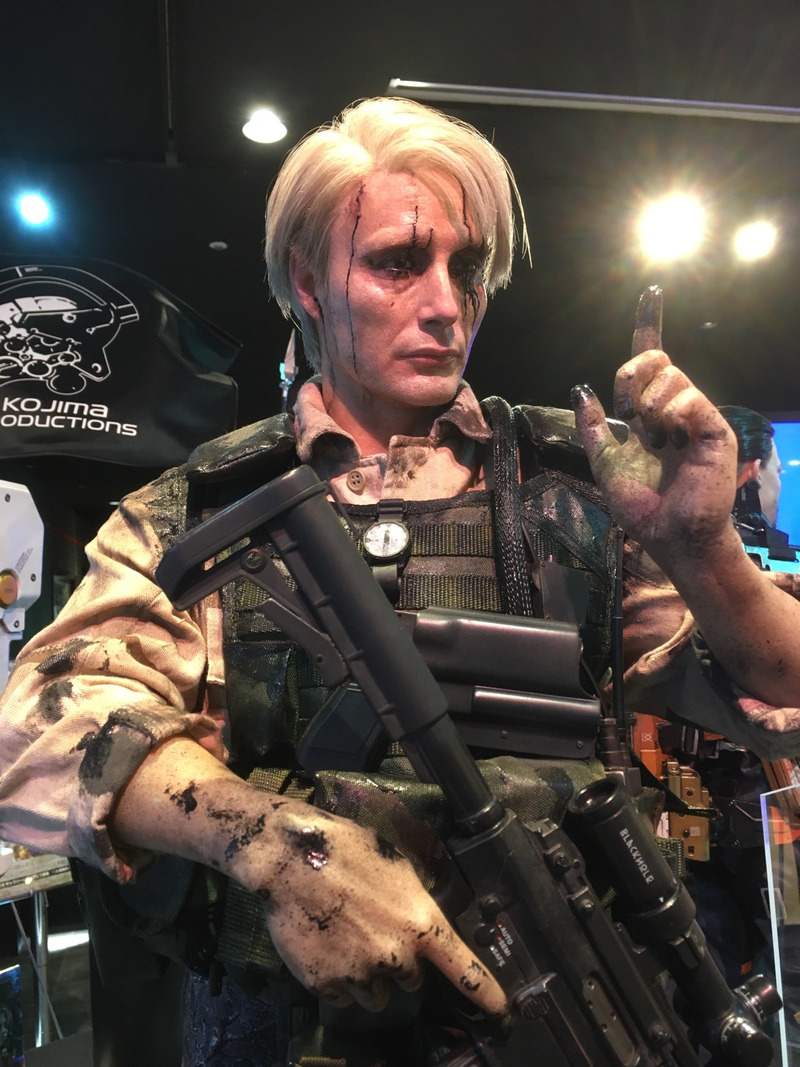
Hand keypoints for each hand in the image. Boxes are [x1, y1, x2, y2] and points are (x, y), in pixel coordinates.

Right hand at [114, 738, 507, 1018]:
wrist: (290, 858)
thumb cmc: (348, 849)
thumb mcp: (397, 867)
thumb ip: (416, 904)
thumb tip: (425, 926)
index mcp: (421, 922)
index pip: (466, 971)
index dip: (489, 997)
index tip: (506, 1015)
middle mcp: (396, 956)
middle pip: (411, 980)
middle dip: (399, 961)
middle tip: (373, 927)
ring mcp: (359, 974)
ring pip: (376, 993)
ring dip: (367, 973)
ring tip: (345, 934)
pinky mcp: (326, 985)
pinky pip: (343, 994)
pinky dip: (337, 977)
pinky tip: (325, 943)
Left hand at [571, 287, 736, 560]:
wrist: (669, 534)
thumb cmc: (642, 506)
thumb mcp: (605, 463)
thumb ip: (594, 427)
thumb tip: (580, 388)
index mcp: (648, 415)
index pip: (650, 363)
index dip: (648, 326)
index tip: (652, 292)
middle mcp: (673, 410)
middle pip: (656, 358)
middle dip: (632, 374)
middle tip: (628, 411)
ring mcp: (695, 417)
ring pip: (671, 375)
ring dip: (650, 403)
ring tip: (655, 437)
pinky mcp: (715, 428)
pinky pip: (690, 396)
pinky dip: (673, 412)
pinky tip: (671, 437)